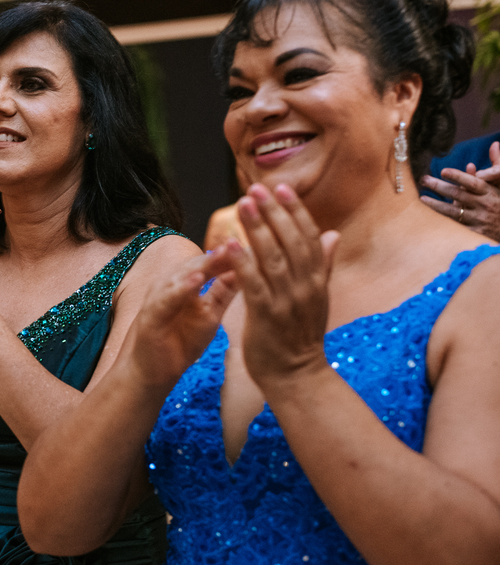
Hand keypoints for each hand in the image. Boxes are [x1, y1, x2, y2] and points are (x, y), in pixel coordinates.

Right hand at [123, 243, 238, 389]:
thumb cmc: (178, 344)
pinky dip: (181, 288)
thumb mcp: (208, 315)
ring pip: (182, 275)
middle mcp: (170, 284)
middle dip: (222, 251)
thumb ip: (223, 291)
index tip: (259, 241)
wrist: (151, 374)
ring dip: (204, 263)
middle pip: (198, 262)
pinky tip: (197, 279)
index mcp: (185, 283)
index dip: (233, 252)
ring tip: (225, 252)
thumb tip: (245, 269)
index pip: (211, 261)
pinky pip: (166, 298)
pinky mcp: (150, 315)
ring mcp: (158, 298)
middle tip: (245, 238)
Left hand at [230, 183, 338, 386]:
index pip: (308, 237)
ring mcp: (287, 301)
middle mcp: (306, 286)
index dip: (295, 211)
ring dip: (257, 228)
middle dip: (273, 212)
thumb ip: (323, 265)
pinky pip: (253, 284)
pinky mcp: (266, 316)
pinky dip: (242, 262)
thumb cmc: (301, 335)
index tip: (282, 188)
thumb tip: (333, 234)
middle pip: (290, 241)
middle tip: (256, 187)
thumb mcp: (318, 297)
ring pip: (272, 257)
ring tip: (243, 204)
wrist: (297, 376)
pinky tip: (230, 243)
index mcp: (317, 279)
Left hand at [421, 152, 499, 241]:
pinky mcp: (475, 233)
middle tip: (424, 180)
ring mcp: (479, 220)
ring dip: (435, 205)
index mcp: (490, 192)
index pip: (473, 182)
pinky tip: (429, 217)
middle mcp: (484, 205)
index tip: (443, 171)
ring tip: (422, 198)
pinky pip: (455, 227)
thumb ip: (496, 164)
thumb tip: (494, 144)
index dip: (458, 176)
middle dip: (439, 187)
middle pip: (458, 194)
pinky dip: (442, 221)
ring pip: (453, 212)